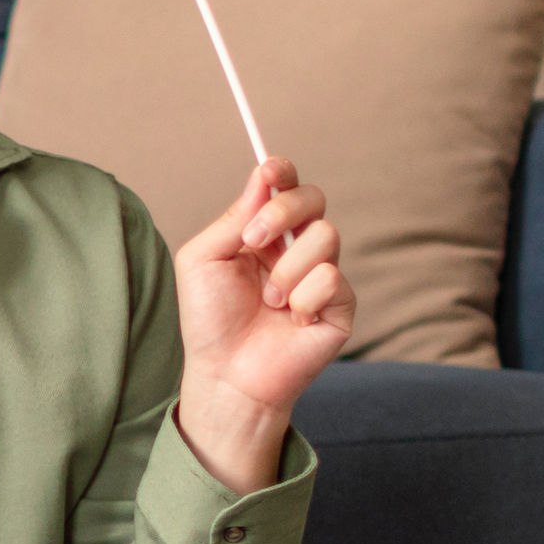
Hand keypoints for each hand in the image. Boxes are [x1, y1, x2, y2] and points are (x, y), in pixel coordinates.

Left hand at [172, 156, 353, 491]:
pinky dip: (304, 298)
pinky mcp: (341, 304)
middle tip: (254, 239)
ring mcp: (321, 274)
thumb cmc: (209, 320)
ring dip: (286, 269)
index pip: (284, 188)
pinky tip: (291, 320)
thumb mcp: (202, 260)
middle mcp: (296, 248)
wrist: (225, 374)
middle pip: (314, 198)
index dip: (282, 172)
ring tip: (268, 301)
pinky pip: (333, 279)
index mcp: (263, 233)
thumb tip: (262, 178)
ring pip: (326, 236)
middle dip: (284, 211)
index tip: (271, 170)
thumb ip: (233, 218)